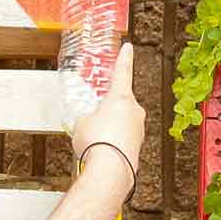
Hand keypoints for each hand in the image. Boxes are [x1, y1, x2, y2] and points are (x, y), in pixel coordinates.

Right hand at [71, 42, 144, 181]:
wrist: (110, 171)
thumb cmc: (97, 143)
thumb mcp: (81, 122)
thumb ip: (87, 116)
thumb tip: (88, 121)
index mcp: (121, 97)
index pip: (122, 71)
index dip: (124, 58)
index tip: (128, 48)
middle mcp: (135, 111)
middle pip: (121, 101)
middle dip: (109, 107)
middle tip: (95, 115)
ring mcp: (139, 129)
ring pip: (123, 122)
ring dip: (111, 127)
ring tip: (96, 138)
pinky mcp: (138, 146)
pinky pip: (124, 138)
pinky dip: (115, 141)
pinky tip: (103, 150)